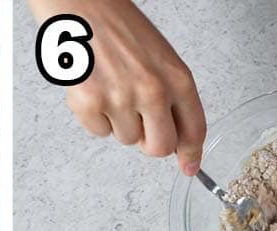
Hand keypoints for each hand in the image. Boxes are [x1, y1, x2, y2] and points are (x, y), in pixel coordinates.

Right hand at [28, 0, 206, 173]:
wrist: (83, 6)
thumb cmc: (119, 28)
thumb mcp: (160, 58)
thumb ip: (172, 98)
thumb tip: (177, 142)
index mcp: (176, 78)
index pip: (193, 129)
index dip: (191, 154)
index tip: (189, 167)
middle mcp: (152, 91)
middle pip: (160, 148)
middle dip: (149, 142)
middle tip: (138, 120)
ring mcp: (120, 99)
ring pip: (126, 140)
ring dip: (118, 121)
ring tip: (111, 87)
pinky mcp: (89, 103)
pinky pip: (98, 132)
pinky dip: (94, 116)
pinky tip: (94, 87)